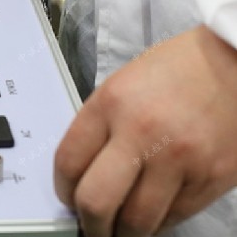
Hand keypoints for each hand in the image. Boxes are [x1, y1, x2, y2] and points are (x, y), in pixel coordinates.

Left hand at [54, 25, 236, 236]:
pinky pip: (174, 218)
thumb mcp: (121, 85)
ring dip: (122, 233)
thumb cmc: (176, 70)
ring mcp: (179, 159)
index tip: (67, 197)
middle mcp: (141, 132)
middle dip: (88, 223)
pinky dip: (157, 224)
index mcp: (111, 104)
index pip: (68, 163)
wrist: (234, 63)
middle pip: (96, 201)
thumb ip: (99, 127)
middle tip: (90, 226)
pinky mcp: (211, 178)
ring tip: (118, 229)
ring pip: (137, 221)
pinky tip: (151, 216)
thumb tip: (81, 173)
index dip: (62, 190)